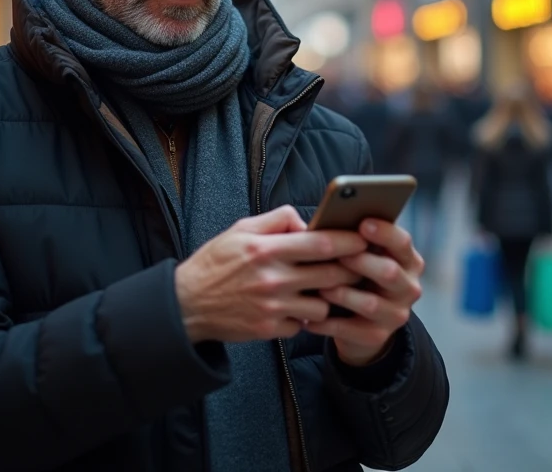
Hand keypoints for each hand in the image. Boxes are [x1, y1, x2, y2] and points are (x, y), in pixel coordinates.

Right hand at [175, 206, 366, 343]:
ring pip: (322, 304)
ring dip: (328, 297)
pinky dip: (304, 317)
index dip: (348, 241)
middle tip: (360, 265)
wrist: (187, 304)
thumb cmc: (216, 263)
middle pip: (331, 275)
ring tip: (323, 289)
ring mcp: (272, 307)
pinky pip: (303, 324)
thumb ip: (276, 221)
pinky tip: (297, 307)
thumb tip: (307, 223)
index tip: (364, 239)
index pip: (320, 243)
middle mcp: (272, 279)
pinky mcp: (269, 330)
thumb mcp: (240, 230)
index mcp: (266, 249)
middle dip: (350, 270)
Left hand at [306, 219, 423, 366]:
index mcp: (408, 261)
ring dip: (342, 293)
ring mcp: (396, 314)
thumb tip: (331, 223)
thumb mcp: (365, 257)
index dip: (384, 232)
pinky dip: (327, 323)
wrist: (362, 323)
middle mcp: (408, 287)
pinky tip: (308, 318)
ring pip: (370, 303)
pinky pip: (350, 329)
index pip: (402, 242)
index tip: (362, 223)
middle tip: (337, 256)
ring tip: (320, 288)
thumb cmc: (357, 276)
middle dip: (361, 262)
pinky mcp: (377, 336)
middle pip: (389, 272)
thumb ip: (357, 240)